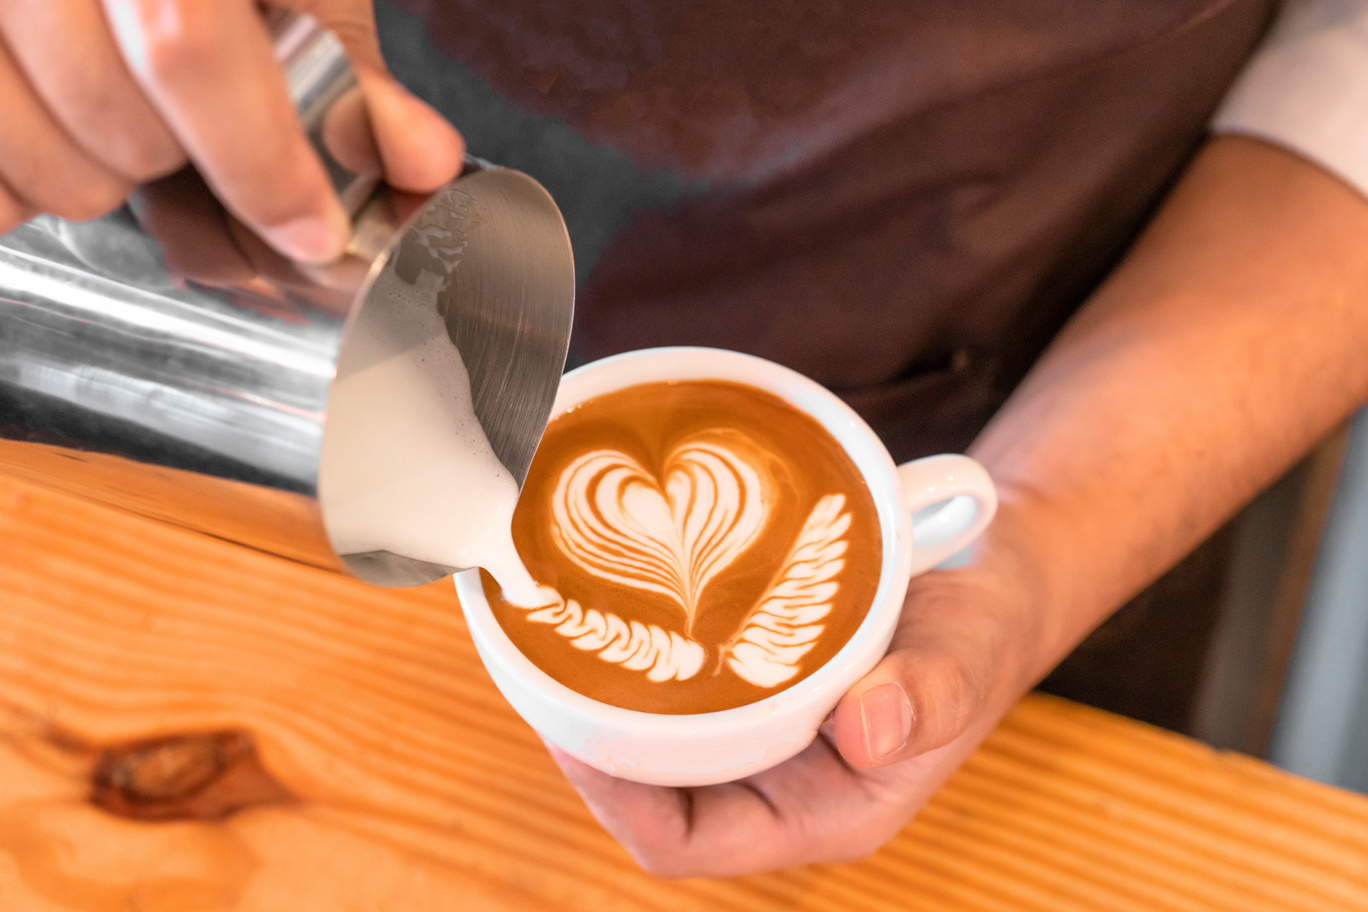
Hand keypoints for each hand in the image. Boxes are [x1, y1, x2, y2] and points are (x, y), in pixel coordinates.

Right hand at [0, 0, 462, 260]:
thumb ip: (351, 75)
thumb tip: (419, 159)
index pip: (188, 46)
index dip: (260, 160)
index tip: (313, 228)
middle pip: (118, 127)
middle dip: (179, 167)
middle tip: (184, 134)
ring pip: (43, 166)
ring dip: (96, 180)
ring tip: (114, 122)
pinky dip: (22, 191)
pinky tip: (53, 137)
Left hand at [550, 524, 1045, 875]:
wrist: (990, 578)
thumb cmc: (982, 632)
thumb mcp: (967, 658)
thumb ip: (928, 695)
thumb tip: (866, 731)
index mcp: (824, 813)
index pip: (689, 842)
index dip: (617, 804)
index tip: (572, 736)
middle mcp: (781, 785)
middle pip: (653, 793)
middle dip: (591, 748)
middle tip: (544, 668)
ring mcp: (763, 735)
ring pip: (656, 741)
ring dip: (608, 702)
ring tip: (559, 638)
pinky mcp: (757, 685)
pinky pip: (680, 689)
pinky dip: (643, 661)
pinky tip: (614, 608)